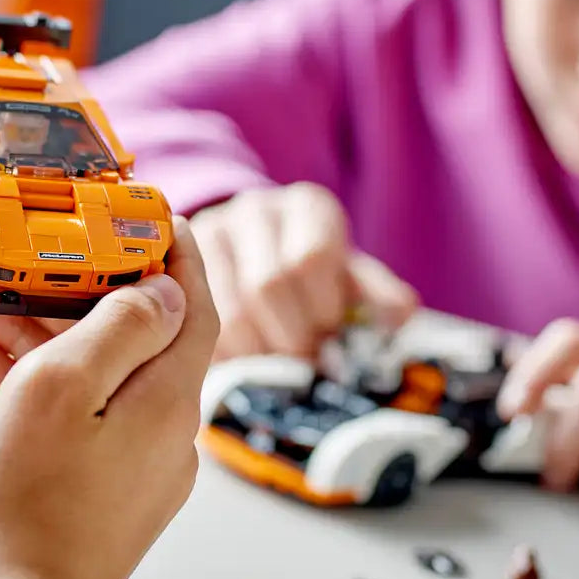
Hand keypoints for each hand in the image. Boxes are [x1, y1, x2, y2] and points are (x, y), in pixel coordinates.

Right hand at [0, 220, 219, 578]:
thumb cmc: (25, 500)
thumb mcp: (63, 384)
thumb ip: (120, 327)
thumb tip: (164, 293)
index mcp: (170, 401)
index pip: (195, 306)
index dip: (176, 253)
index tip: (151, 214)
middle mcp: (168, 439)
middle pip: (146, 342)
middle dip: (91, 295)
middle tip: (45, 259)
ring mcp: (137, 476)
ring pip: (105, 382)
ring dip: (56, 342)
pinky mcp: (102, 503)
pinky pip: (83, 424)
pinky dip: (46, 392)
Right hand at [191, 182, 416, 359]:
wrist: (254, 248)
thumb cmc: (313, 272)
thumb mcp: (348, 277)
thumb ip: (375, 294)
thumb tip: (399, 317)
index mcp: (309, 207)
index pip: (310, 258)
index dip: (320, 310)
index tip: (328, 341)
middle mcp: (256, 209)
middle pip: (268, 282)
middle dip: (290, 336)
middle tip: (301, 365)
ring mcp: (212, 231)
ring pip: (229, 306)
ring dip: (257, 351)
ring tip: (273, 371)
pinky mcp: (179, 267)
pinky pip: (197, 320)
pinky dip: (223, 351)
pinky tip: (241, 364)